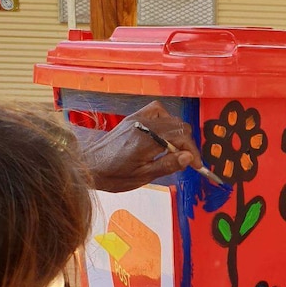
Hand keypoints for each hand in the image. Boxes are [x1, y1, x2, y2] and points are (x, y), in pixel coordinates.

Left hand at [83, 101, 203, 191]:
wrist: (88, 165)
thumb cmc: (113, 174)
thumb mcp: (143, 176)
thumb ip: (167, 165)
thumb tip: (188, 157)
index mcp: (147, 140)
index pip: (181, 138)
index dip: (193, 151)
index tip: (197, 164)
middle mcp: (143, 125)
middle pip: (179, 125)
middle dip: (187, 143)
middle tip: (187, 160)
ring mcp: (137, 119)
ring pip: (170, 117)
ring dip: (177, 133)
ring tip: (174, 150)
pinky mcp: (133, 119)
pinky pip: (156, 111)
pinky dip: (165, 120)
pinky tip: (162, 134)